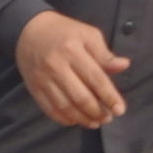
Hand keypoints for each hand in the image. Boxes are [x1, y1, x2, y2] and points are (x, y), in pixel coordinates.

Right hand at [15, 11, 128, 128]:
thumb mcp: (88, 35)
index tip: (120, 109)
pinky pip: (49, 108)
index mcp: (72, 51)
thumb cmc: (64, 32)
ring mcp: (42, 78)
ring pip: (65, 106)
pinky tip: (76, 120)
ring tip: (95, 122)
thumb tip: (123, 65)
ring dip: (83, 118)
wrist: (28, 30)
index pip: (96, 79)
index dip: (110, 97)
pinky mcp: (33, 86)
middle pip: (80, 97)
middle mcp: (56, 66)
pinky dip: (64, 119)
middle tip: (108, 117)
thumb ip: (104, 53)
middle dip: (97, 112)